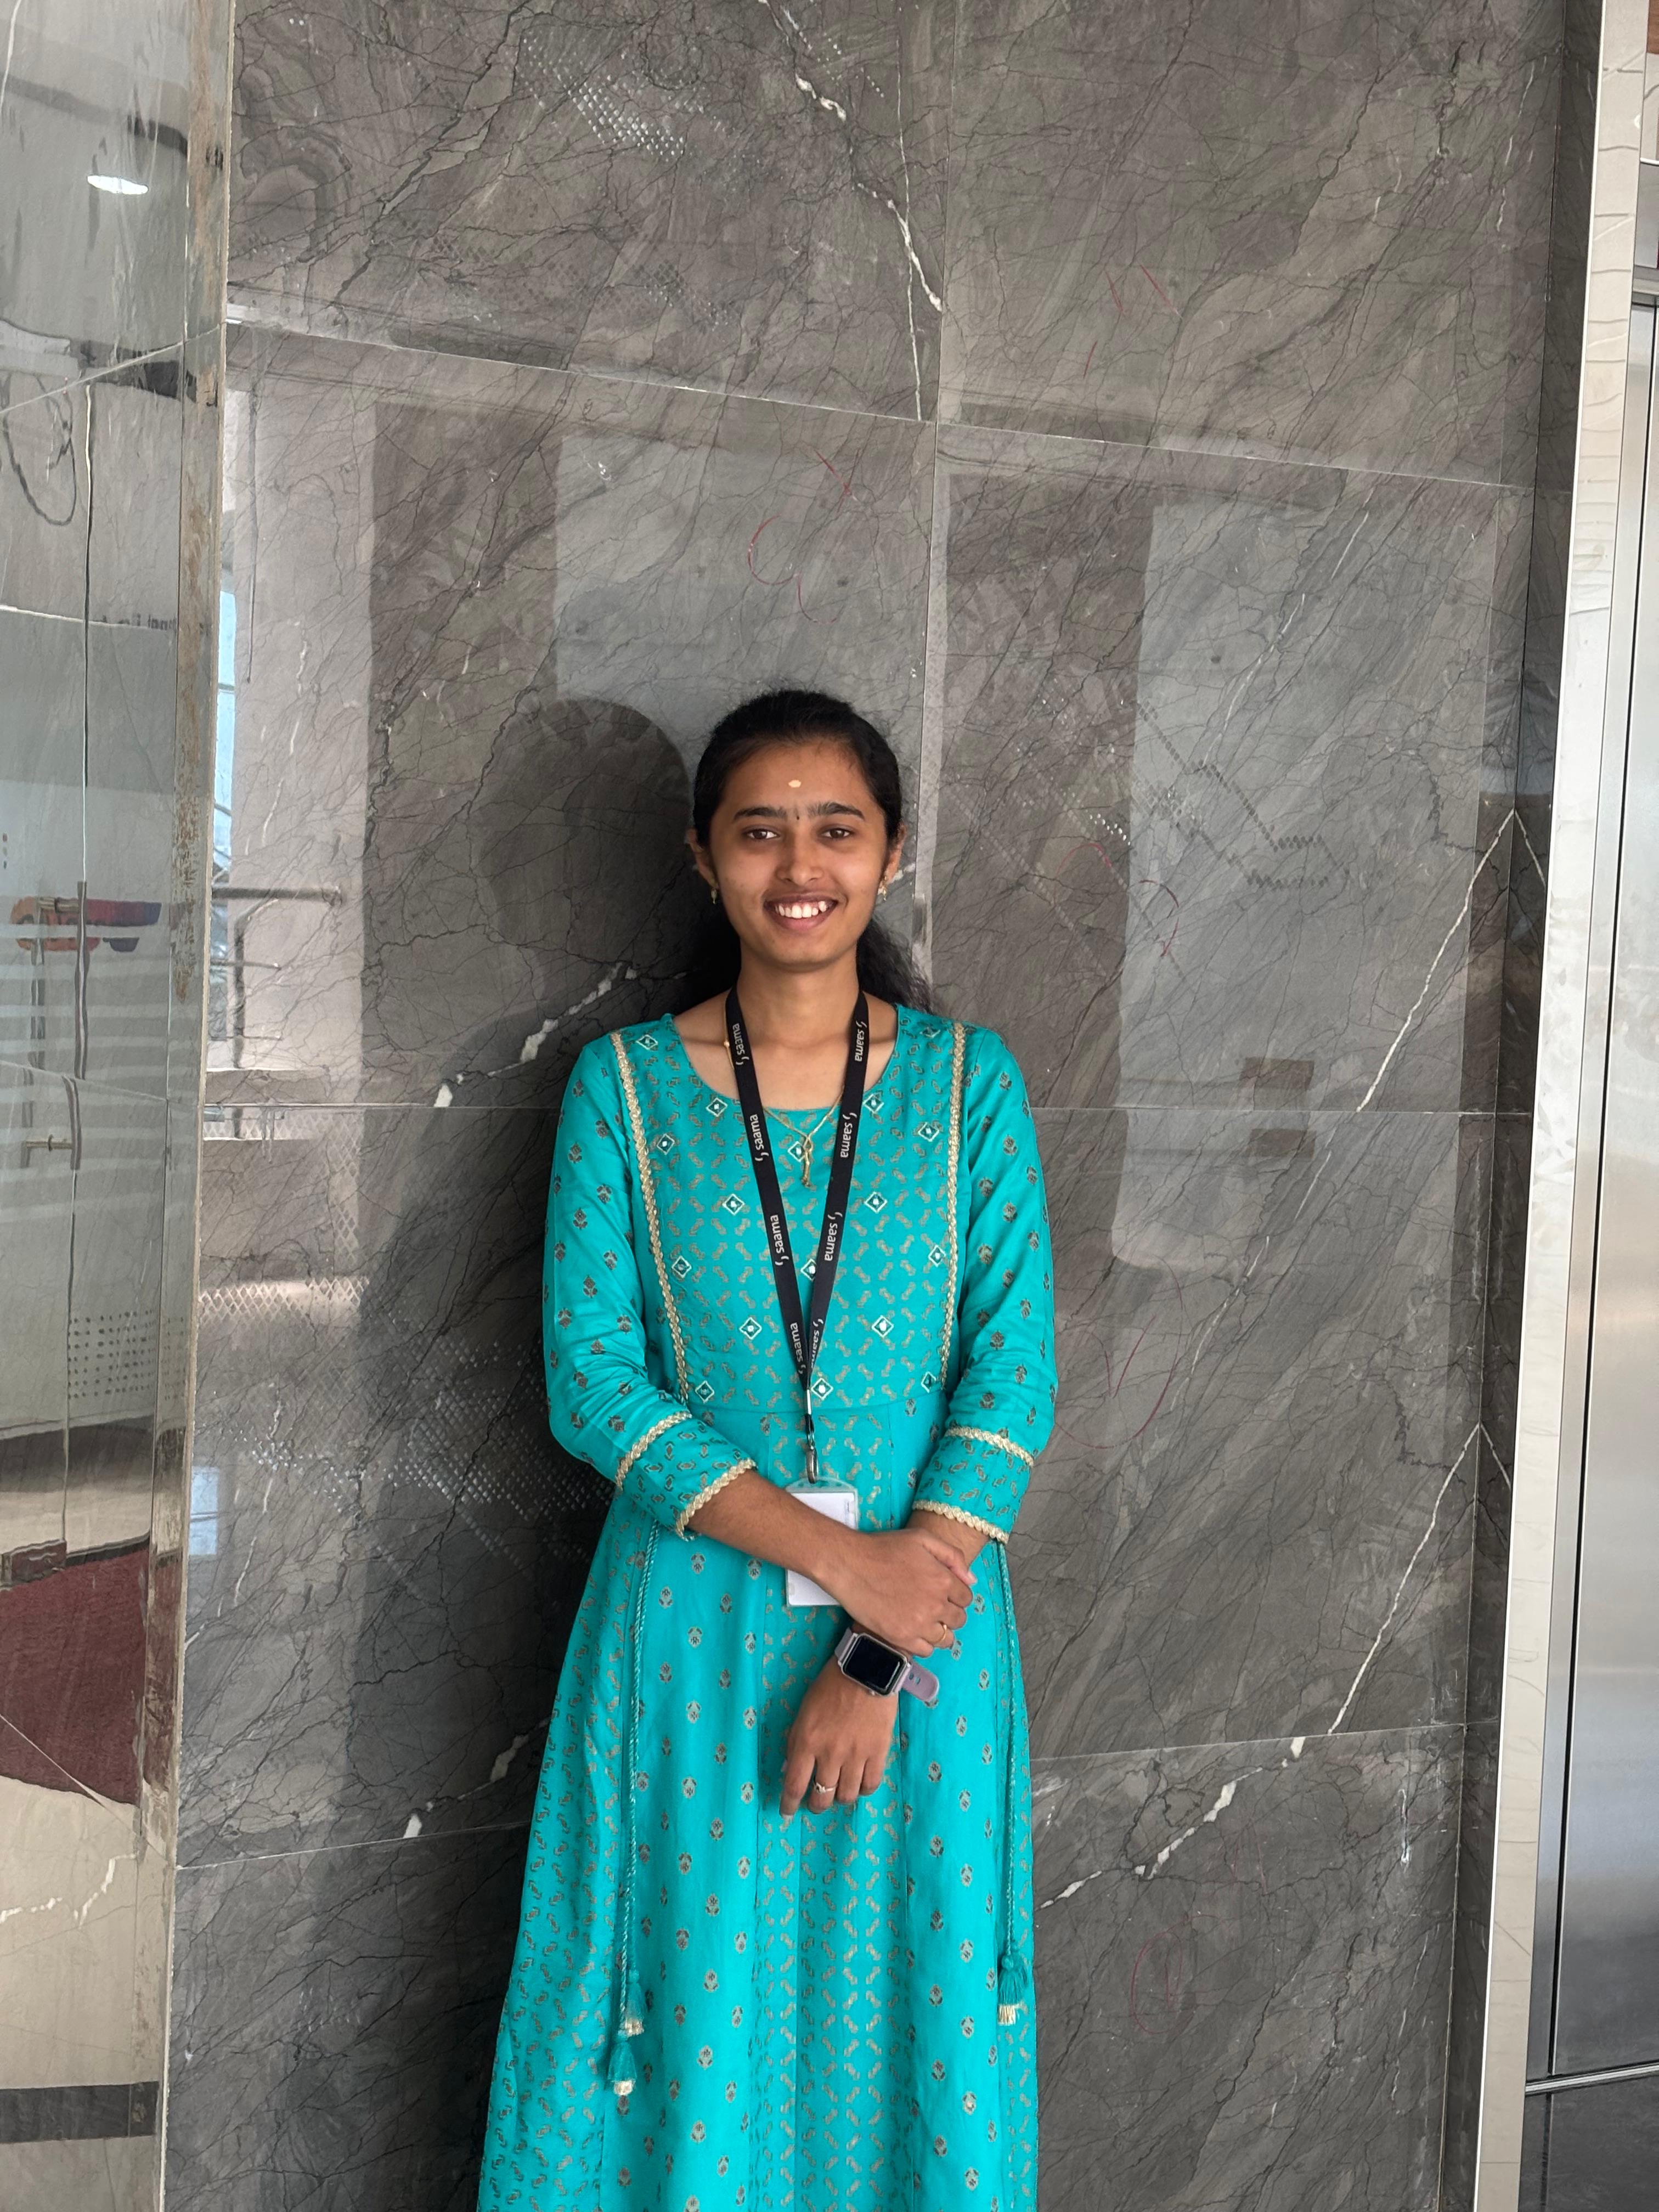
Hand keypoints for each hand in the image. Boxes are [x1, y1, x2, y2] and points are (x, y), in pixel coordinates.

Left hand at [781, 1655, 898, 1819]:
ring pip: (847, 1796)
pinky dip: (863, 1789)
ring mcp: (856, 1756)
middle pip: (822, 1797)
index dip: (789, 1804)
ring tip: (838, 1792)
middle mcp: (830, 1755)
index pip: (795, 1785)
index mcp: (806, 1742)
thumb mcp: (803, 1712)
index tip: (786, 1811)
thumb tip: (790, 1768)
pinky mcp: (878, 1753)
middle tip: (815, 1802)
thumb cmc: (829, 1687)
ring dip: (839, 1798)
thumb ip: (795, 1741)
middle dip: (815, 1805)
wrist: (865, 1669)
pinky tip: (859, 1784)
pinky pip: (870, 1785)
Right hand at [824, 1526, 974, 1655]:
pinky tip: (913, 1629)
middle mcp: (935, 1604)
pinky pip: (926, 1650)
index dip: (956, 1595)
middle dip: (950, 1612)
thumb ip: (952, 1555)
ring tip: (925, 1619)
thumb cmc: (885, 1548)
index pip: (966, 1598)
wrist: (850, 1565)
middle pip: (958, 1619)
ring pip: (945, 1638)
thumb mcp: (922, 1538)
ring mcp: (918, 1624)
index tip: (944, 1592)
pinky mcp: (901, 1638)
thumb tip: (970, 1580)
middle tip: (933, 1605)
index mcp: (943, 1579)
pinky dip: (924, 1642)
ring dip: (939, 1629)